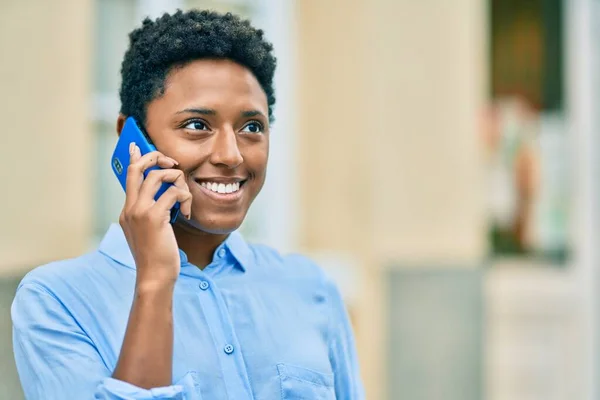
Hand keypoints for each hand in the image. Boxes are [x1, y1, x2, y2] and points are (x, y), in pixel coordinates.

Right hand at [119, 143, 192, 286]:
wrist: (155, 276)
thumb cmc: (157, 256)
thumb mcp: (150, 232)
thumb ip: (152, 213)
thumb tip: (167, 196)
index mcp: (127, 211)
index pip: (128, 177)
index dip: (133, 158)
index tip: (135, 146)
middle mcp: (130, 208)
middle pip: (138, 168)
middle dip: (156, 157)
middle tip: (172, 163)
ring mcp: (139, 212)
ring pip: (158, 176)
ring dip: (177, 181)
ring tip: (184, 199)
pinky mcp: (153, 217)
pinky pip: (173, 193)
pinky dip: (185, 198)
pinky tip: (186, 213)